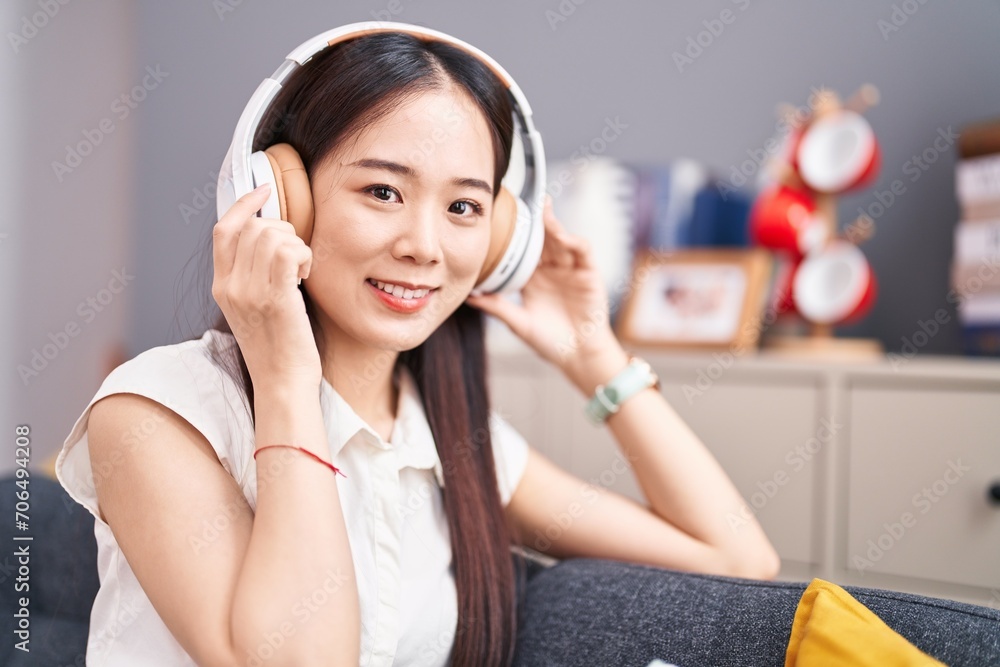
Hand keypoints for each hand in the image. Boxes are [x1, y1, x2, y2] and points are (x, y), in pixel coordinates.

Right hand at [211, 184, 319, 387]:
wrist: (282, 383)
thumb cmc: (279, 347)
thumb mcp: (254, 307)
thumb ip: (253, 275)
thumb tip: (272, 238)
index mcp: (221, 286)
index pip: (223, 229)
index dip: (244, 203)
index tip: (266, 191)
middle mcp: (230, 286)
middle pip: (253, 226)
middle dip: (283, 230)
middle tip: (296, 258)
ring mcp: (249, 292)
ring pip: (272, 235)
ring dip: (296, 244)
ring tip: (301, 270)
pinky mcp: (274, 299)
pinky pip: (288, 251)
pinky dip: (303, 254)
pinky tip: (306, 274)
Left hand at [465, 196, 623, 375]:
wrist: (578, 356)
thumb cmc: (550, 342)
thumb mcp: (519, 323)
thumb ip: (497, 307)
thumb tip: (469, 296)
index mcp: (533, 278)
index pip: (522, 250)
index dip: (514, 235)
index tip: (500, 219)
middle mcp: (552, 270)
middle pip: (543, 238)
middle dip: (535, 220)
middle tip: (523, 200)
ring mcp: (571, 270)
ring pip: (562, 239)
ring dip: (553, 224)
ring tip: (543, 209)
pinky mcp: (589, 274)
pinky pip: (582, 250)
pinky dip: (573, 241)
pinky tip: (562, 237)